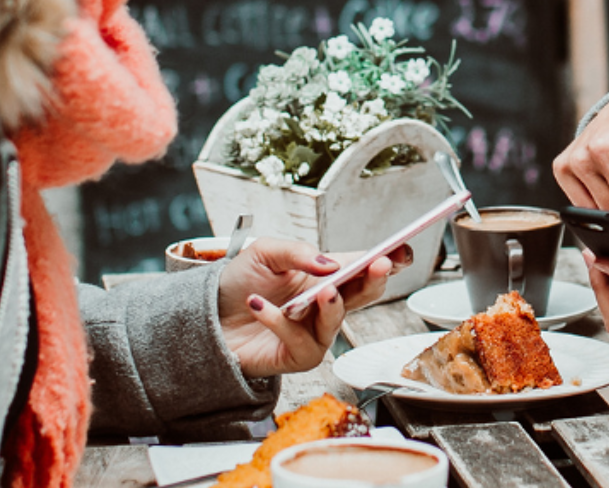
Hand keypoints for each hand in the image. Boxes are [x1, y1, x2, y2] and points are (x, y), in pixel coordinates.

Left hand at [215, 238, 408, 377]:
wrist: (207, 315)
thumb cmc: (239, 284)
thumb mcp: (265, 252)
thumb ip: (298, 252)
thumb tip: (329, 264)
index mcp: (324, 275)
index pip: (363, 267)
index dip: (388, 260)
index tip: (401, 252)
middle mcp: (325, 305)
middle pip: (363, 294)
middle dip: (374, 280)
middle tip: (377, 266)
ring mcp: (315, 332)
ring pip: (336, 321)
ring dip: (331, 305)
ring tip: (323, 290)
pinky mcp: (298, 356)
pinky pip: (299, 340)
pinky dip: (278, 322)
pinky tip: (258, 306)